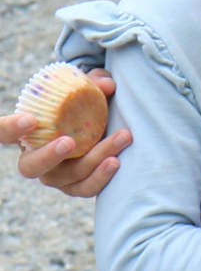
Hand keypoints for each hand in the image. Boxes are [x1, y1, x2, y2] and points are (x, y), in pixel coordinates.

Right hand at [3, 70, 129, 195]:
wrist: (99, 126)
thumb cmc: (83, 104)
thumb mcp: (86, 88)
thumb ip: (94, 82)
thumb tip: (107, 85)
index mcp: (27, 133)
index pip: (4, 132)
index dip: (11, 128)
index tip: (30, 119)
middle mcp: (34, 158)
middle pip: (31, 166)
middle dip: (48, 156)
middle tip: (69, 142)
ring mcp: (54, 175)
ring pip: (66, 176)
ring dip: (94, 159)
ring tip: (120, 138)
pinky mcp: (74, 186)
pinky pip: (85, 188)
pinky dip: (101, 177)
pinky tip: (116, 161)